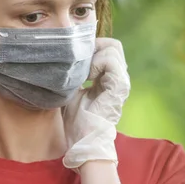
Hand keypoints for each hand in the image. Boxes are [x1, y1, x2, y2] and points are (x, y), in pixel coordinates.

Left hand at [62, 38, 130, 170]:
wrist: (83, 139)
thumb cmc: (76, 119)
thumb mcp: (72, 90)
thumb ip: (74, 74)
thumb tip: (63, 59)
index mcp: (110, 78)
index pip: (108, 48)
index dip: (92, 46)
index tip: (75, 56)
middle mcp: (119, 77)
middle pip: (113, 45)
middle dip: (94, 46)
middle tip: (78, 59)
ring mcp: (122, 81)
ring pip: (113, 48)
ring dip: (93, 55)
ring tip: (82, 71)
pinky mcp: (119, 86)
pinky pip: (110, 61)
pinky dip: (96, 63)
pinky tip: (86, 77)